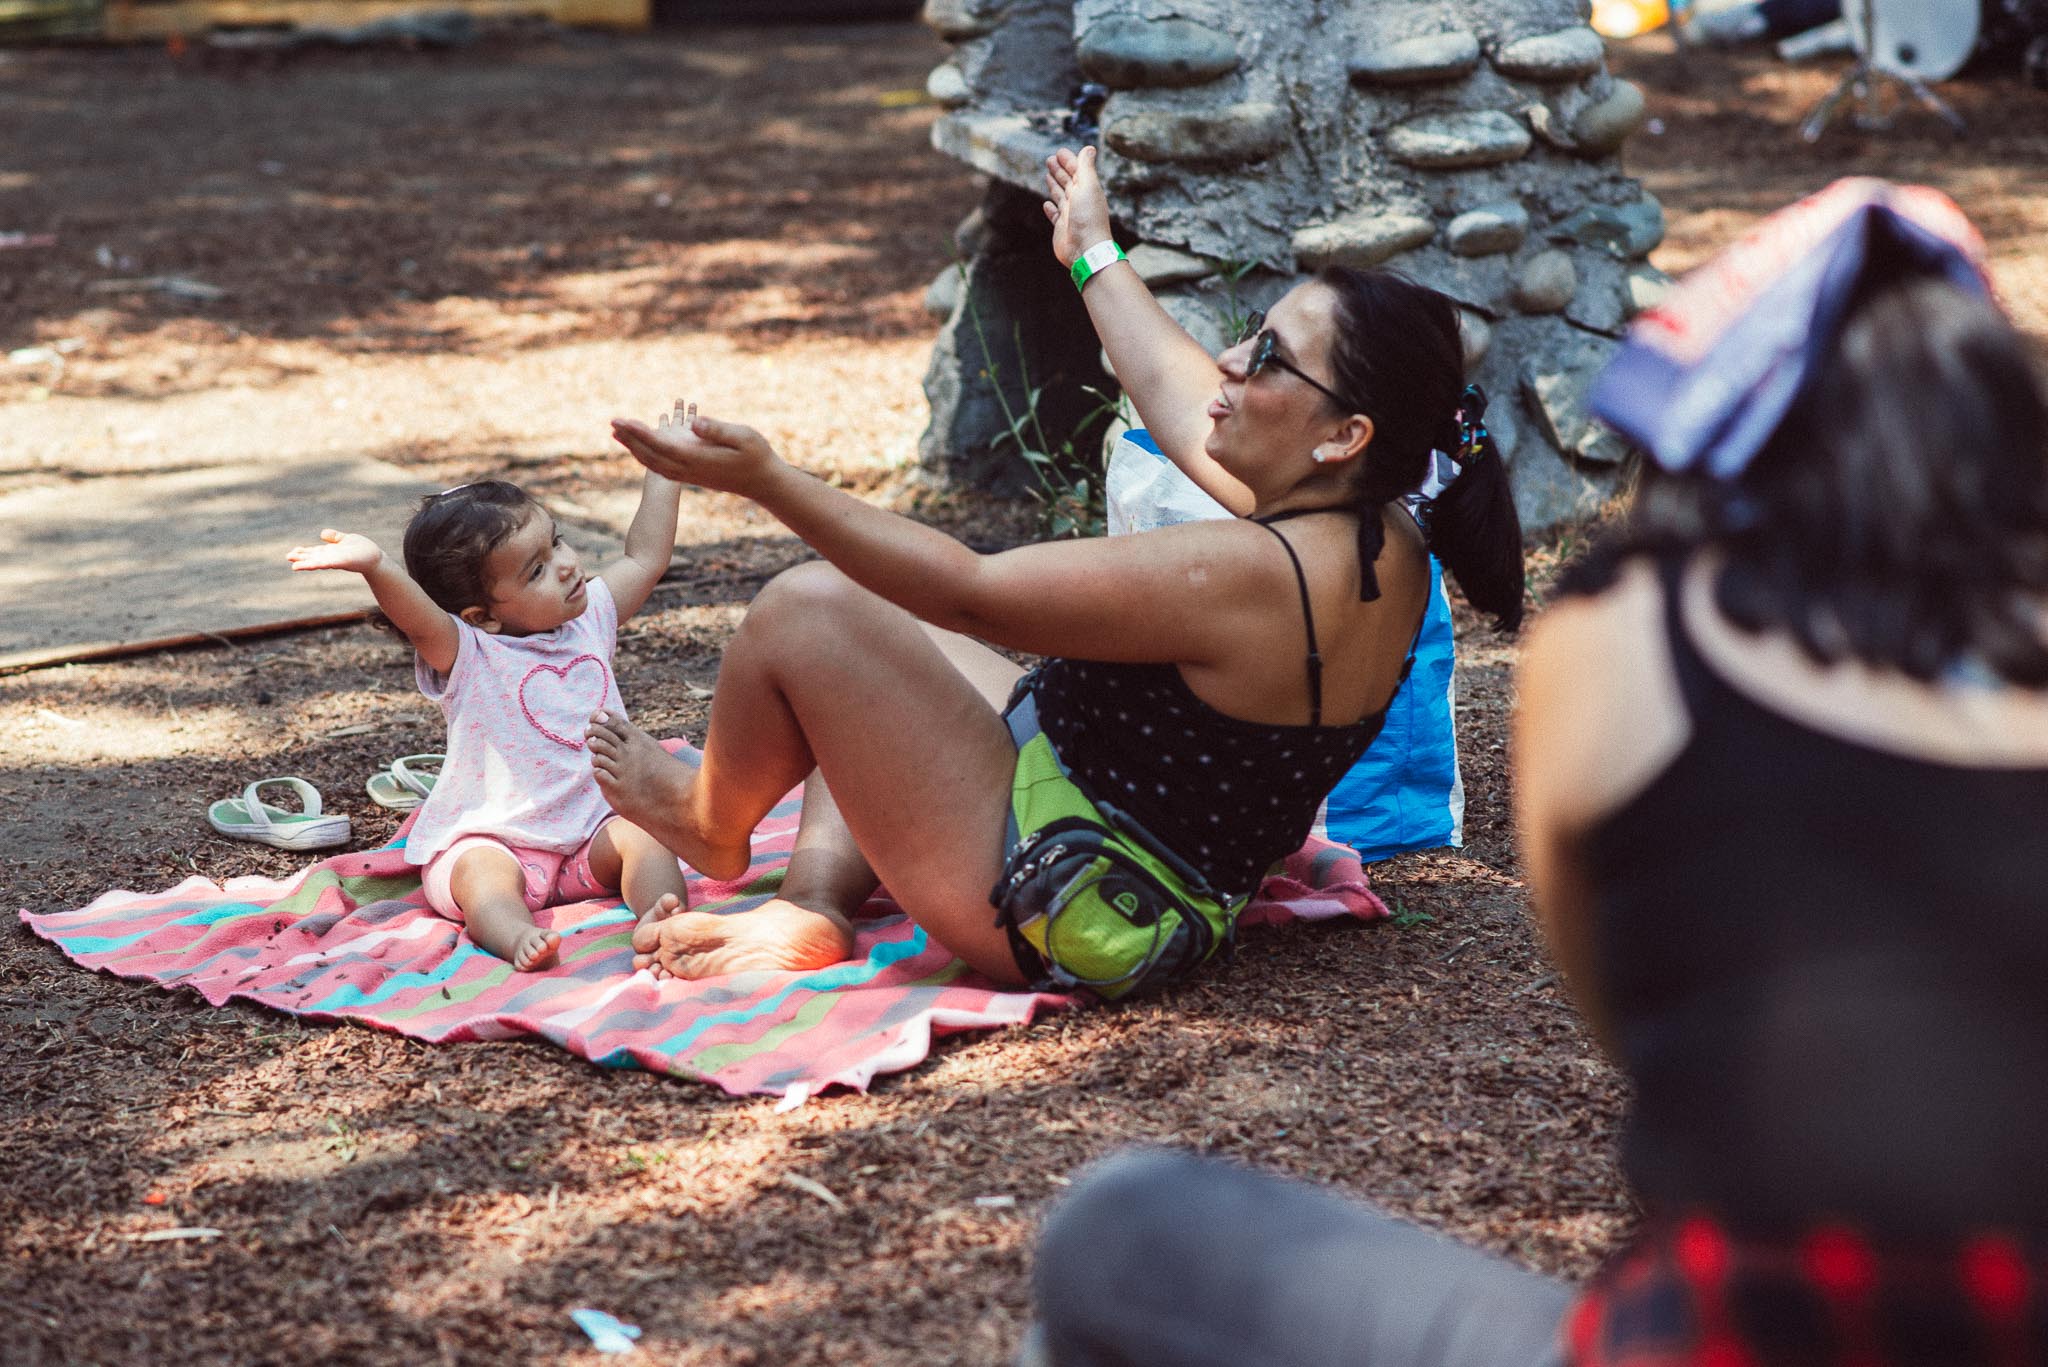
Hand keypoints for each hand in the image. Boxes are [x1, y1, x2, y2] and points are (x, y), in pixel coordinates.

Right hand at [287, 529, 382, 574]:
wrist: (376, 559)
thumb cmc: (363, 550)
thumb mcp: (346, 539)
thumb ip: (335, 537)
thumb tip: (322, 533)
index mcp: (331, 552)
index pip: (314, 553)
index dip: (303, 553)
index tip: (291, 554)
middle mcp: (332, 558)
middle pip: (313, 558)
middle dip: (301, 558)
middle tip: (288, 557)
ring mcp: (337, 561)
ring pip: (319, 562)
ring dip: (307, 564)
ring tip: (294, 566)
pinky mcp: (344, 562)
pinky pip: (331, 562)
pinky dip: (322, 563)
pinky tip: (314, 564)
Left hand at [610, 401, 779, 498]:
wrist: (762, 482)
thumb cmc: (756, 455)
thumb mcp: (743, 436)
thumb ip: (717, 429)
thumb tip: (693, 422)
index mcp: (697, 458)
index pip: (661, 444)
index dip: (639, 432)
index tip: (623, 421)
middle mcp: (688, 469)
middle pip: (651, 455)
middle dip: (630, 438)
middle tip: (612, 422)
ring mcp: (689, 474)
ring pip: (654, 463)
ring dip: (634, 448)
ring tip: (618, 433)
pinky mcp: (691, 474)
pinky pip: (661, 466)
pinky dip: (646, 455)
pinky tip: (639, 447)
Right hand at [1042, 145, 1111, 268]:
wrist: (1085, 249)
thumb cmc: (1088, 217)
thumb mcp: (1088, 186)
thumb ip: (1086, 167)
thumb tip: (1089, 148)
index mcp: (1087, 190)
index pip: (1077, 171)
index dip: (1069, 161)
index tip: (1059, 152)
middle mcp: (1079, 201)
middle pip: (1068, 182)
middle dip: (1060, 170)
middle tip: (1050, 159)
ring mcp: (1070, 215)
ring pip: (1060, 196)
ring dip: (1055, 184)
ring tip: (1048, 175)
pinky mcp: (1061, 228)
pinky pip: (1055, 216)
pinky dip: (1051, 209)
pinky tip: (1047, 204)